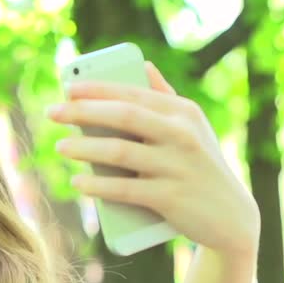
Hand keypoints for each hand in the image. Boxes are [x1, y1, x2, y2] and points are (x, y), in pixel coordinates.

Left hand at [50, 62, 259, 259]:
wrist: (232, 217)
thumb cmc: (201, 165)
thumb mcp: (193, 128)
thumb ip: (166, 97)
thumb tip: (144, 65)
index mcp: (183, 112)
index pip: (132, 94)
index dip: (96, 89)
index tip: (67, 88)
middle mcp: (182, 135)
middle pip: (122, 116)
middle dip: (82, 112)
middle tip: (52, 113)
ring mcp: (176, 166)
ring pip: (118, 152)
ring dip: (84, 149)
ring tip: (61, 147)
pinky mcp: (170, 198)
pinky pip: (124, 189)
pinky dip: (97, 185)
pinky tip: (79, 182)